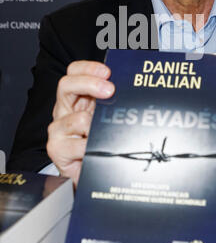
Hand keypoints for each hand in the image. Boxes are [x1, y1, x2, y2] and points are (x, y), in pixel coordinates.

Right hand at [47, 60, 114, 186]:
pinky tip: (97, 151)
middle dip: (90, 84)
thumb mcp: (105, 118)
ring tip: (105, 136)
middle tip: (110, 90)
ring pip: (77, 118)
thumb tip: (132, 89)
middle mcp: (64, 110)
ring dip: (96, 127)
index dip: (89, 68)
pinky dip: (92, 148)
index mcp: (76, 98)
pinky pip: (79, 145)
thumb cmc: (98, 143)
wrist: (87, 174)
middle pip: (66, 85)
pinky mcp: (56, 149)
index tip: (107, 72)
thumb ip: (112, 103)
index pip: (74, 72)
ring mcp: (58, 129)